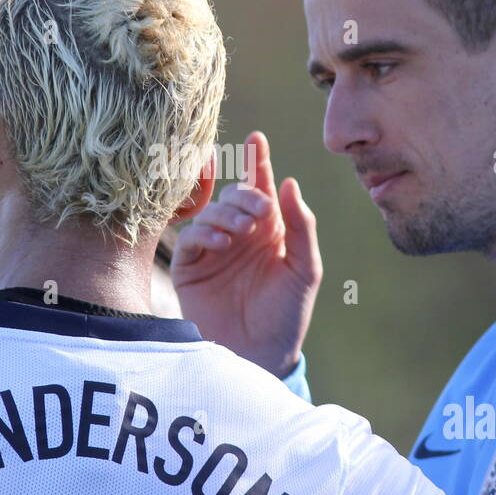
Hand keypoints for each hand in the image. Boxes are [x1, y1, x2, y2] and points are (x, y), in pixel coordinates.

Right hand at [172, 131, 321, 376]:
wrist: (261, 355)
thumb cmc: (286, 314)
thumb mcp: (305, 268)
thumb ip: (301, 225)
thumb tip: (289, 182)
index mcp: (268, 230)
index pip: (261, 188)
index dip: (258, 161)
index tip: (257, 139)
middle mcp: (239, 234)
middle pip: (235, 195)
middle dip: (246, 196)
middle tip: (260, 213)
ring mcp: (213, 249)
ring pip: (212, 212)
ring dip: (228, 215)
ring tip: (242, 233)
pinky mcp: (190, 267)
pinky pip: (191, 238)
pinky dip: (206, 233)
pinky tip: (223, 243)